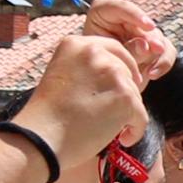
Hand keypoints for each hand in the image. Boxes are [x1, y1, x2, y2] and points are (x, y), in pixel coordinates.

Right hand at [25, 27, 148, 160]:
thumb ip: (88, 68)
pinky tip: (123, 138)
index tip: (119, 86)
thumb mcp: (64, 75)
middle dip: (126, 92)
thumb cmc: (49, 115)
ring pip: (135, 93)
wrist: (41, 138)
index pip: (114, 48)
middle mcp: (95, 53)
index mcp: (76, 44)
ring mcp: (112, 73)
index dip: (122, 68)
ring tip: (110, 129)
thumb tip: (122, 72)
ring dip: (128, 113)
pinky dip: (136, 129)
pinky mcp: (125, 96)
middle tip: (113, 112)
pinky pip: (141, 114)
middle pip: (128, 70)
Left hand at [74, 0, 178, 91]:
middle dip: (151, 38)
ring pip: (157, 37)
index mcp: (103, 13)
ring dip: (158, 53)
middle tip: (156, 49)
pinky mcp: (153, 45)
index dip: (136, 15)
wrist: (98, 80)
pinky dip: (162, 63)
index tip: (148, 26)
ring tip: (150, 71)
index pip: (121, 7)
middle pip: (143, 24)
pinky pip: (166, 51)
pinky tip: (152, 74)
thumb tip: (145, 47)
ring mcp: (140, 32)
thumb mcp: (104, 54)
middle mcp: (124, 20)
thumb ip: (124, 49)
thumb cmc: (94, 64)